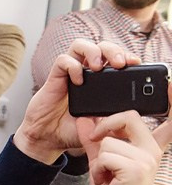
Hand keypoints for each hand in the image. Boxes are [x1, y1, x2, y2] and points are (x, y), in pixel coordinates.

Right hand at [15, 39, 137, 163]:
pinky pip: (63, 60)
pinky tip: (78, 81)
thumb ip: (115, 114)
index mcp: (100, 81)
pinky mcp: (54, 78)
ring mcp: (69, 74)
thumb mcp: (102, 123)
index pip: (115, 57)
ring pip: (81, 45)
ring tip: (98, 66)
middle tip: (119, 63)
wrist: (49, 139)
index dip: (126, 55)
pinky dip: (72, 66)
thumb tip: (133, 108)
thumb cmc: (72, 130)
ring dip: (93, 51)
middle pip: (101, 45)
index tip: (135, 62)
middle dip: (114, 50)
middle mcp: (85, 73)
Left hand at [77, 110, 171, 184]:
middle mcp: (150, 149)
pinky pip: (105, 156)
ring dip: (98, 160)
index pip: (167, 119)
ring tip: (105, 174)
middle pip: (128, 117)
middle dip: (106, 124)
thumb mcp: (102, 162)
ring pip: (108, 141)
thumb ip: (94, 140)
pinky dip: (97, 169)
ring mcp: (145, 158)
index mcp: (148, 146)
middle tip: (96, 138)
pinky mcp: (135, 168)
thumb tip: (84, 119)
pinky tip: (105, 180)